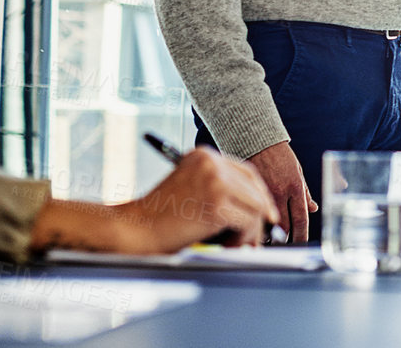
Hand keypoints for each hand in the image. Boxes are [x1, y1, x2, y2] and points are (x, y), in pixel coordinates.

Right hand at [31, 147, 277, 254]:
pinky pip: (247, 222)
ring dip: (249, 231)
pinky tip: (226, 246)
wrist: (135, 230)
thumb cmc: (160, 217)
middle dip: (260, 214)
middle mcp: (211, 163)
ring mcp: (215, 182)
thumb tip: (256, 206)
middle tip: (258, 236)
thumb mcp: (191, 190)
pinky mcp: (217, 205)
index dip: (258, 194)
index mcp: (203, 155)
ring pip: (255, 206)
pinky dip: (242, 238)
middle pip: (254, 187)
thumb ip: (219, 189)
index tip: (265, 212)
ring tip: (233, 244)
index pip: (245, 172)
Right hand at [247, 140, 316, 242]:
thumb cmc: (280, 156)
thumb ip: (305, 192)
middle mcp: (281, 193)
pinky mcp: (250, 194)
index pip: (301, 219)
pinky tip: (257, 227)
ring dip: (270, 234)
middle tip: (286, 244)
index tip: (301, 243)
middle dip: (286, 238)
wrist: (258, 141)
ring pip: (268, 224)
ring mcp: (264, 195)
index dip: (301, 235)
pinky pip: (255, 215)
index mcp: (295, 187)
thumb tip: (314, 208)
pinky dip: (258, 223)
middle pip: (284, 226)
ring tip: (270, 239)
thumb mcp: (297, 171)